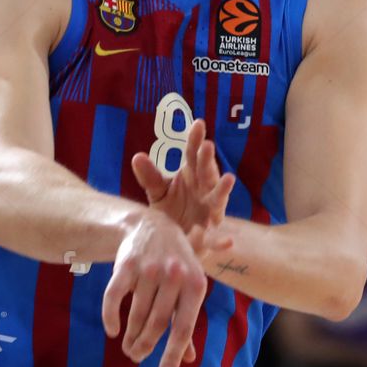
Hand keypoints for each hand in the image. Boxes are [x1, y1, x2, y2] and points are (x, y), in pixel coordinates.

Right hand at [103, 212, 208, 366]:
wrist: (151, 226)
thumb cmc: (176, 264)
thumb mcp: (188, 287)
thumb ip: (185, 320)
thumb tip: (188, 359)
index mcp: (196, 284)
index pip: (183, 327)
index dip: (173, 354)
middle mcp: (174, 275)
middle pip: (156, 323)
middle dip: (145, 346)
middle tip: (137, 357)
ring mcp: (149, 268)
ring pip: (136, 314)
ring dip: (131, 336)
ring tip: (129, 347)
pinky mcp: (126, 264)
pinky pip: (114, 297)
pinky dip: (110, 317)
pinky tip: (112, 330)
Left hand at [131, 118, 236, 255]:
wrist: (176, 240)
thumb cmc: (172, 211)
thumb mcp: (158, 193)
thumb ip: (150, 177)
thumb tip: (137, 157)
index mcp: (192, 176)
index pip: (193, 155)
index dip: (196, 140)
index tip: (198, 124)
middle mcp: (205, 190)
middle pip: (206, 172)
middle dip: (207, 159)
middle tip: (207, 145)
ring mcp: (210, 211)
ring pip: (218, 199)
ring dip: (223, 189)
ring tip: (229, 179)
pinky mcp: (210, 235)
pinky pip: (216, 238)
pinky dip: (222, 242)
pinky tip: (229, 242)